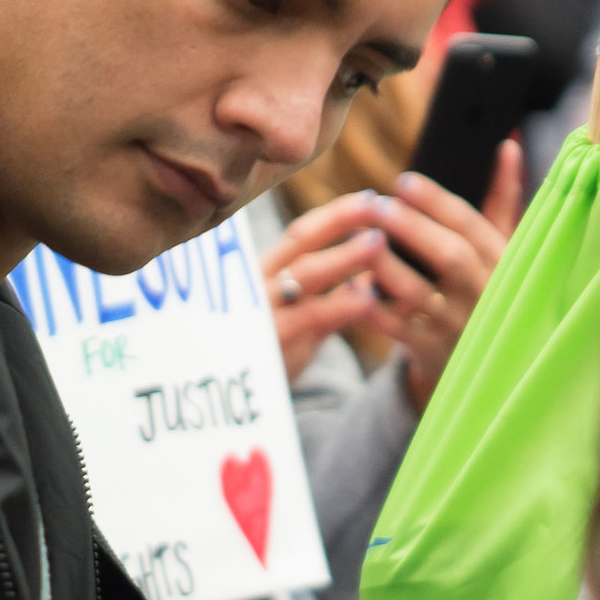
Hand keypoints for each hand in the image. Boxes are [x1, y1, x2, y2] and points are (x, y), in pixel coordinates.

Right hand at [263, 189, 391, 378]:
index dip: (336, 215)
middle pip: (301, 239)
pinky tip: (368, 297)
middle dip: (340, 218)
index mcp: (265, 273)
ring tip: (379, 241)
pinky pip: (311, 316)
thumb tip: (370, 281)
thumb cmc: (264, 359)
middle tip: (376, 203)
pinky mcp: (271, 338)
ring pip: (306, 272)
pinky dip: (341, 304)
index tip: (370, 198)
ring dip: (344, 255)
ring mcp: (264, 308)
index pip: (301, 233)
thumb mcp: (298, 327)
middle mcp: (261, 282)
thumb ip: (332, 305)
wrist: (220, 400)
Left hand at [356, 153, 521, 407]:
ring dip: (388, 266)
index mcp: (502, 260)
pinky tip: (355, 288)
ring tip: (360, 240)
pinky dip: (376, 312)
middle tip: (377, 205)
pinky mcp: (430, 348)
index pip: (471, 225)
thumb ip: (502, 197)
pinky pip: (399, 331)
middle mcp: (483, 292)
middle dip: (413, 229)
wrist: (490, 358)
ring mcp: (457, 323)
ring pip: (421, 294)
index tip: (404, 182)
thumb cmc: (485, 285)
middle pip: (450, 257)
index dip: (437, 202)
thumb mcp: (500, 245)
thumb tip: (508, 144)